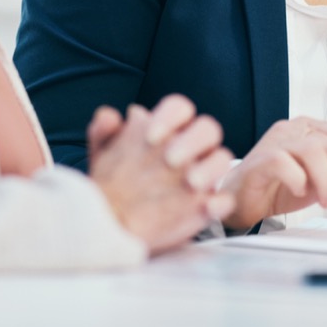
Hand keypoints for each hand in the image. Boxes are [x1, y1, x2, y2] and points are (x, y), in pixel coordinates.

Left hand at [88, 95, 234, 254]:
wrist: (112, 218)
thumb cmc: (113, 178)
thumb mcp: (102, 153)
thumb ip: (103, 130)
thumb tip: (110, 116)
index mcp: (168, 129)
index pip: (180, 108)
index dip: (170, 117)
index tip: (149, 136)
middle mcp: (189, 148)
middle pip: (207, 129)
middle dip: (193, 140)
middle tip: (170, 159)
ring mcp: (200, 176)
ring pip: (221, 159)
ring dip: (210, 168)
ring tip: (190, 183)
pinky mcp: (205, 206)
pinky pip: (224, 200)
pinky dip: (220, 202)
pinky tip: (207, 207)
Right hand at [219, 117, 326, 231]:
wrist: (244, 200)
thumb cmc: (279, 188)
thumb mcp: (320, 182)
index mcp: (311, 128)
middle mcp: (294, 128)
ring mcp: (276, 140)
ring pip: (314, 151)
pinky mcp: (261, 157)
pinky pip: (286, 163)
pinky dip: (299, 180)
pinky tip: (300, 192)